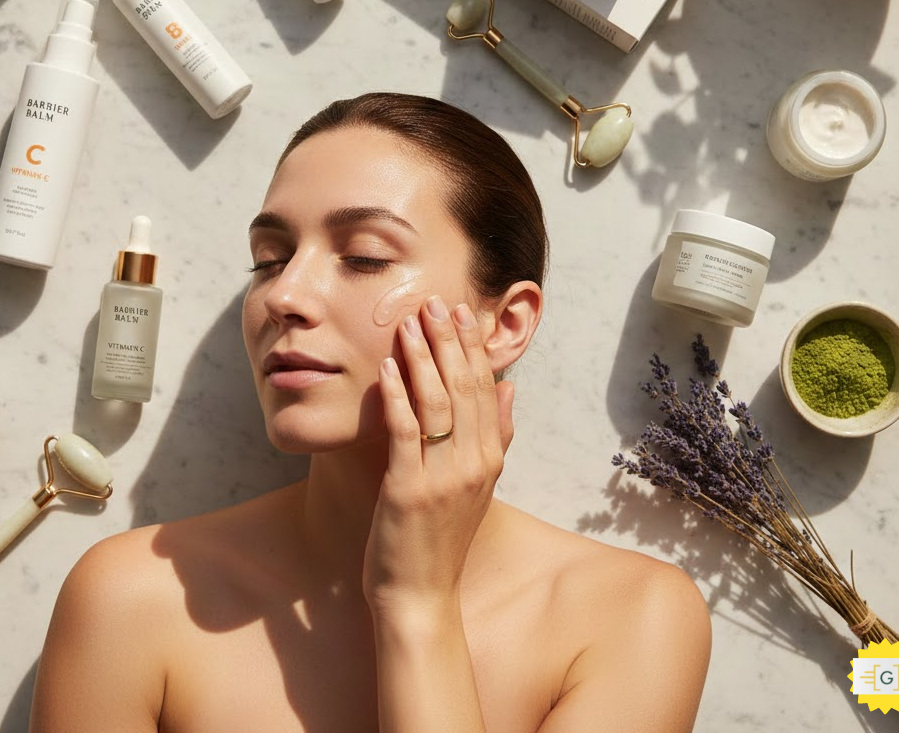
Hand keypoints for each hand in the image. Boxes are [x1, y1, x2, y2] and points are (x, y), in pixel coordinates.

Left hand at [362, 295, 513, 615]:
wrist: (419, 595)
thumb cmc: (442, 537)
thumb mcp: (479, 484)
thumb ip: (497, 434)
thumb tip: (511, 387)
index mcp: (490, 458)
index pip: (486, 389)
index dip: (474, 347)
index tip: (463, 312)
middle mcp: (473, 463)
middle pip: (464, 388)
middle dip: (449, 341)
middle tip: (436, 302)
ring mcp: (443, 477)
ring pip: (437, 402)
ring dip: (423, 358)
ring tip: (410, 322)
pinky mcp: (408, 489)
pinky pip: (404, 432)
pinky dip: (397, 396)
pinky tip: (387, 368)